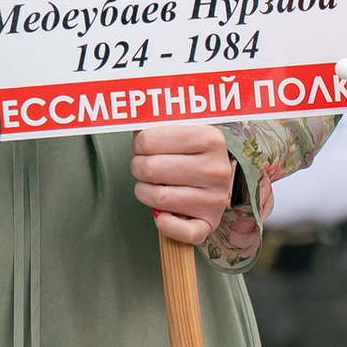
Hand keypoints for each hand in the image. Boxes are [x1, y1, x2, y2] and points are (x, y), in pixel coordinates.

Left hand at [131, 120, 239, 248]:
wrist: (215, 178)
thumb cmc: (189, 152)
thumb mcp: (180, 128)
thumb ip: (157, 120)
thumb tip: (130, 115)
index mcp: (211, 138)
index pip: (149, 140)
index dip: (139, 144)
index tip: (143, 146)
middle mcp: (217, 169)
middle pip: (150, 169)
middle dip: (139, 168)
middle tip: (145, 166)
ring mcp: (216, 199)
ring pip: (158, 197)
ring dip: (145, 192)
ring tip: (152, 185)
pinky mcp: (209, 223)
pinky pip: (181, 231)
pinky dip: (165, 223)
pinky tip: (163, 213)